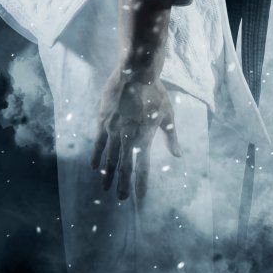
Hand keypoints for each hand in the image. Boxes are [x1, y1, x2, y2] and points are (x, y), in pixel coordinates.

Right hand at [90, 66, 181, 202]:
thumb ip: (171, 137)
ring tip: (105, 189)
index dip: (140, 184)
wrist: (135, 73)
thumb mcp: (168, 115)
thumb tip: (178, 156)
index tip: (139, 198)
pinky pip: (98, 143)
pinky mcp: (103, 121)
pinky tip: (94, 167)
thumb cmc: (155, 94)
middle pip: (124, 167)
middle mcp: (127, 138)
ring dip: (107, 175)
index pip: (142, 167)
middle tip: (121, 199)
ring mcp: (112, 131)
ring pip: (109, 158)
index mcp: (144, 138)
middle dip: (122, 184)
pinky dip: (96, 156)